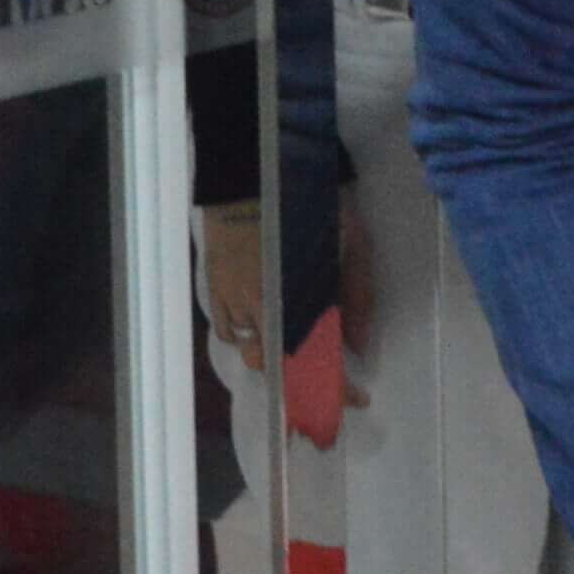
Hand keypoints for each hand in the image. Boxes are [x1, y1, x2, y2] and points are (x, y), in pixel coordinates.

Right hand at [194, 195, 380, 407]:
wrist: (255, 171)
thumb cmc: (310, 203)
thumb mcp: (349, 244)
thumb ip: (356, 296)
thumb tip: (358, 344)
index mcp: (298, 301)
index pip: (320, 362)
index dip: (339, 389)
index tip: (357, 401)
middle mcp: (262, 310)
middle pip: (280, 369)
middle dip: (302, 387)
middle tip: (321, 392)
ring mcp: (233, 300)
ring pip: (251, 354)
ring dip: (273, 363)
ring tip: (292, 361)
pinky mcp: (214, 287)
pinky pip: (226, 330)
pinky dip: (242, 338)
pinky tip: (259, 330)